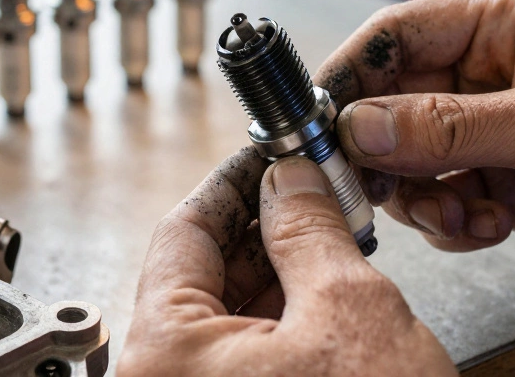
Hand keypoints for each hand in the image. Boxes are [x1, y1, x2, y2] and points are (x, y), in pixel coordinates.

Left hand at [118, 148, 455, 376]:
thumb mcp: (351, 310)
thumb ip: (310, 229)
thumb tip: (291, 184)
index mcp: (163, 354)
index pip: (183, 230)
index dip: (236, 182)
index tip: (267, 158)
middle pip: (195, 274)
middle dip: (260, 229)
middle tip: (309, 195)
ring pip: (215, 318)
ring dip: (271, 275)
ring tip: (324, 243)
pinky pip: (232, 360)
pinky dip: (273, 325)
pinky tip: (315, 301)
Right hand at [315, 0, 514, 292]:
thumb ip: (454, 126)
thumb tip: (365, 124)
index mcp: (508, 24)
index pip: (400, 34)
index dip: (353, 73)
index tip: (318, 116)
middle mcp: (496, 74)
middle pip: (397, 103)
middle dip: (385, 149)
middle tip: (375, 184)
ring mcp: (502, 132)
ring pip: (416, 160)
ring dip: (423, 194)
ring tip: (459, 212)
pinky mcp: (512, 183)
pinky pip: (448, 201)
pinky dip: (453, 222)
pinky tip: (488, 225)